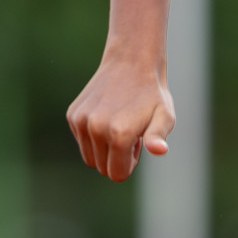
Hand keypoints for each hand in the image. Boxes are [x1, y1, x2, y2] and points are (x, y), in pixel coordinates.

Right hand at [66, 50, 175, 181]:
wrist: (131, 62)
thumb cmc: (152, 95)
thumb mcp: (164, 116)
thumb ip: (158, 137)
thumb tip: (159, 150)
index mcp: (119, 135)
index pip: (117, 174)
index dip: (130, 163)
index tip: (137, 143)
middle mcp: (96, 129)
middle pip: (102, 168)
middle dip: (117, 157)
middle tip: (130, 131)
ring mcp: (81, 121)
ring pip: (89, 157)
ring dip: (104, 148)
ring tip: (119, 124)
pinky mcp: (73, 115)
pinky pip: (81, 141)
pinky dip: (93, 136)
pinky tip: (108, 115)